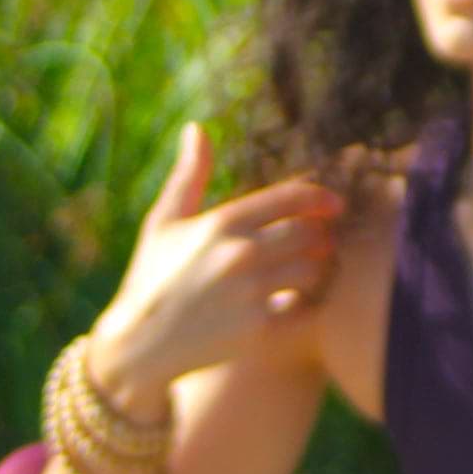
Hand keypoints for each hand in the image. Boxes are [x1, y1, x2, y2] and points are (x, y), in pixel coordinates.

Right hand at [87, 123, 341, 415]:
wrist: (139, 344)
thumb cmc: (153, 277)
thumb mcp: (163, 223)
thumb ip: (189, 176)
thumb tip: (197, 129)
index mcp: (221, 222)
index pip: (290, 198)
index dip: (319, 198)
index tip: (333, 205)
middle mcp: (239, 253)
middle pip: (310, 232)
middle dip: (321, 235)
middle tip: (322, 241)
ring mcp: (251, 292)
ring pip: (314, 269)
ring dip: (320, 268)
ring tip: (313, 268)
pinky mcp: (260, 328)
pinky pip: (308, 307)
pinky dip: (308, 303)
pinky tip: (297, 301)